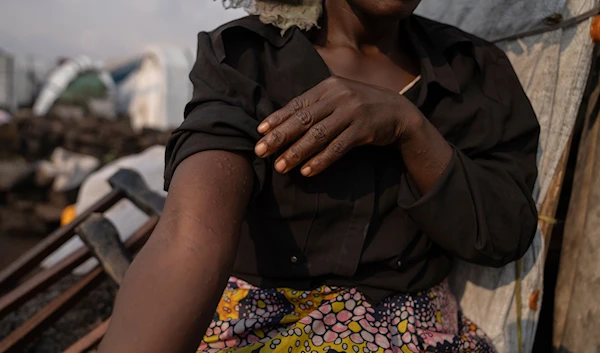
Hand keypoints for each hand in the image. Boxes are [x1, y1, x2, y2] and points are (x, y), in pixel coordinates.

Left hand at [254, 76, 423, 176]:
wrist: (399, 112)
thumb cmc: (361, 107)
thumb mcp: (339, 99)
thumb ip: (316, 106)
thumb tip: (283, 122)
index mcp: (328, 87)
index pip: (296, 104)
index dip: (277, 119)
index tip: (259, 132)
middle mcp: (339, 96)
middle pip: (303, 119)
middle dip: (279, 137)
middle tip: (260, 151)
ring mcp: (352, 112)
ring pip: (318, 135)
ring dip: (297, 152)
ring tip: (281, 166)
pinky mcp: (364, 129)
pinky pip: (338, 147)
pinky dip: (321, 160)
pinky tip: (308, 171)